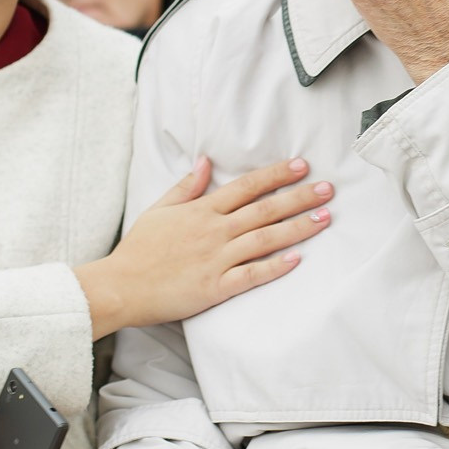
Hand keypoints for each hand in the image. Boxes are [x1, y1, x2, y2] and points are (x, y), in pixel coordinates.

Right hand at [77, 157, 333, 338]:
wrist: (120, 287)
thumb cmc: (138, 249)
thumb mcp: (159, 209)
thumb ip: (186, 186)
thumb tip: (204, 161)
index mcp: (201, 210)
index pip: (246, 187)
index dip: (276, 175)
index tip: (301, 166)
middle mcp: (213, 231)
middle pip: (264, 210)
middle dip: (299, 197)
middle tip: (328, 189)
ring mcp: (216, 259)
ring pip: (264, 239)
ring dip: (297, 228)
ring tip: (324, 218)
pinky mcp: (215, 287)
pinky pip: (250, 276)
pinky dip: (274, 267)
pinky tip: (297, 259)